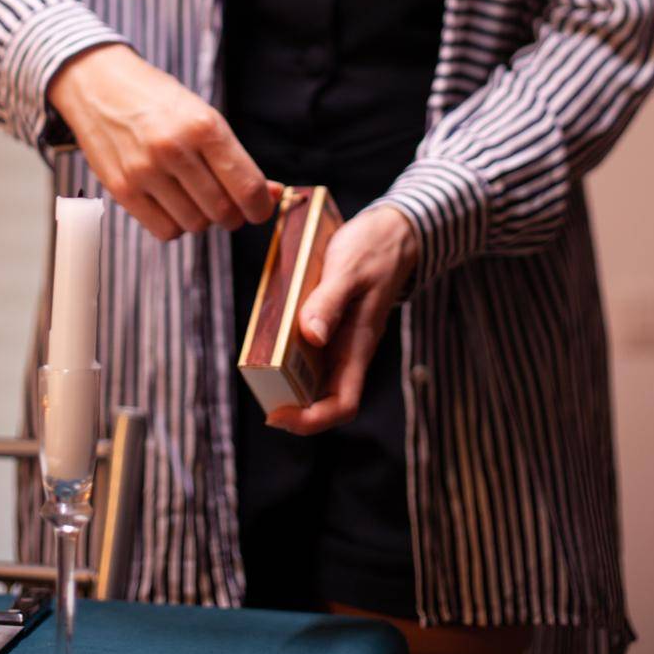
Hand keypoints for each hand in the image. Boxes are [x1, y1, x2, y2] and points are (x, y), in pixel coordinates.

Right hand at [47, 44, 283, 241]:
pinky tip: (171, 202)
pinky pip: (165, 231)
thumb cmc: (159, 102)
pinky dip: (176, 224)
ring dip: (203, 218)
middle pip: (223, 212)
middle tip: (227, 201)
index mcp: (204, 125)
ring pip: (195, 225)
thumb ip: (236, 159)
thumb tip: (273, 196)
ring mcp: (145, 171)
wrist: (99, 85)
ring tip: (193, 194)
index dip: (261, 207)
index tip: (260, 208)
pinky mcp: (122, 189)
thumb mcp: (203, 117)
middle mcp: (174, 149)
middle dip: (233, 214)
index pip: (248, 187)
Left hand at [264, 204, 419, 435]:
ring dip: (289, 382)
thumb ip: (329, 302)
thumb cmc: (373, 250)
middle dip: (293, 406)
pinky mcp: (334, 325)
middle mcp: (350, 351)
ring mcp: (342, 340)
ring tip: (259, 369)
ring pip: (316, 378)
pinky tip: (271, 338)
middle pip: (325, 399)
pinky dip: (290, 352)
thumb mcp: (348, 269)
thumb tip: (311, 336)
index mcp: (359, 345)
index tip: (277, 415)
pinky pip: (311, 351)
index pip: (343, 404)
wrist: (393, 232)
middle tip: (260, 392)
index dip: (311, 420)